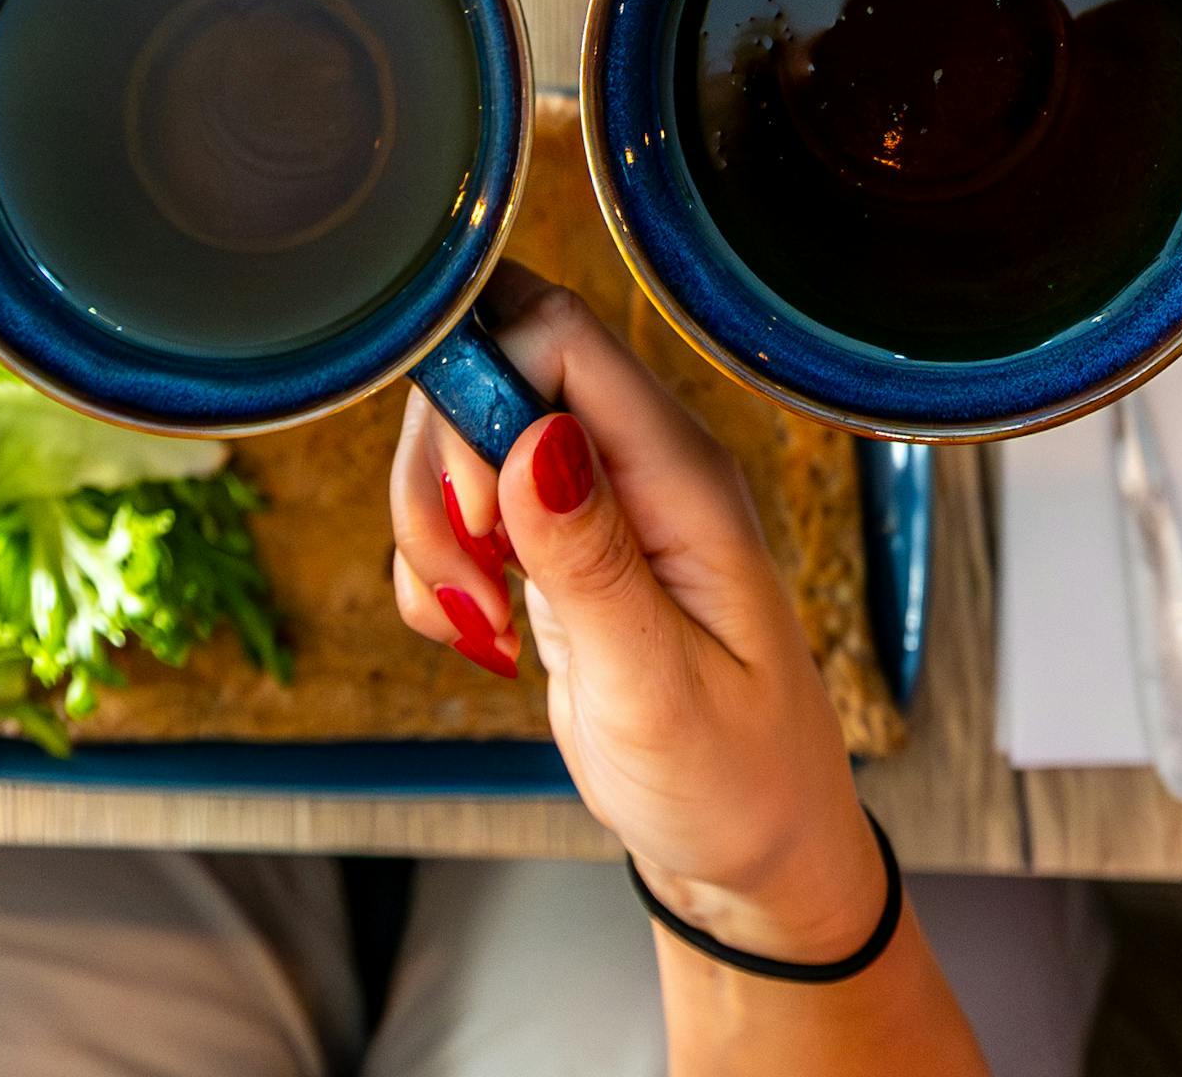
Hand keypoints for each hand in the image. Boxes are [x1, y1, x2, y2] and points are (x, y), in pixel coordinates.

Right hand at [391, 278, 886, 964]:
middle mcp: (636, 462)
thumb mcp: (659, 687)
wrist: (750, 850)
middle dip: (439, 471)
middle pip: (489, 367)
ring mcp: (593, 497)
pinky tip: (473, 635)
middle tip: (469, 582)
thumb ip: (593, 562)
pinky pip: (459, 511)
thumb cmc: (734, 778)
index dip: (481, 396)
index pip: (559, 332)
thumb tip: (535, 438)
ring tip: (476, 623)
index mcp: (681, 471)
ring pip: (461, 438)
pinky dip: (434, 571)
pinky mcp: (555, 541)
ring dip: (431, 529)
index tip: (477, 516)